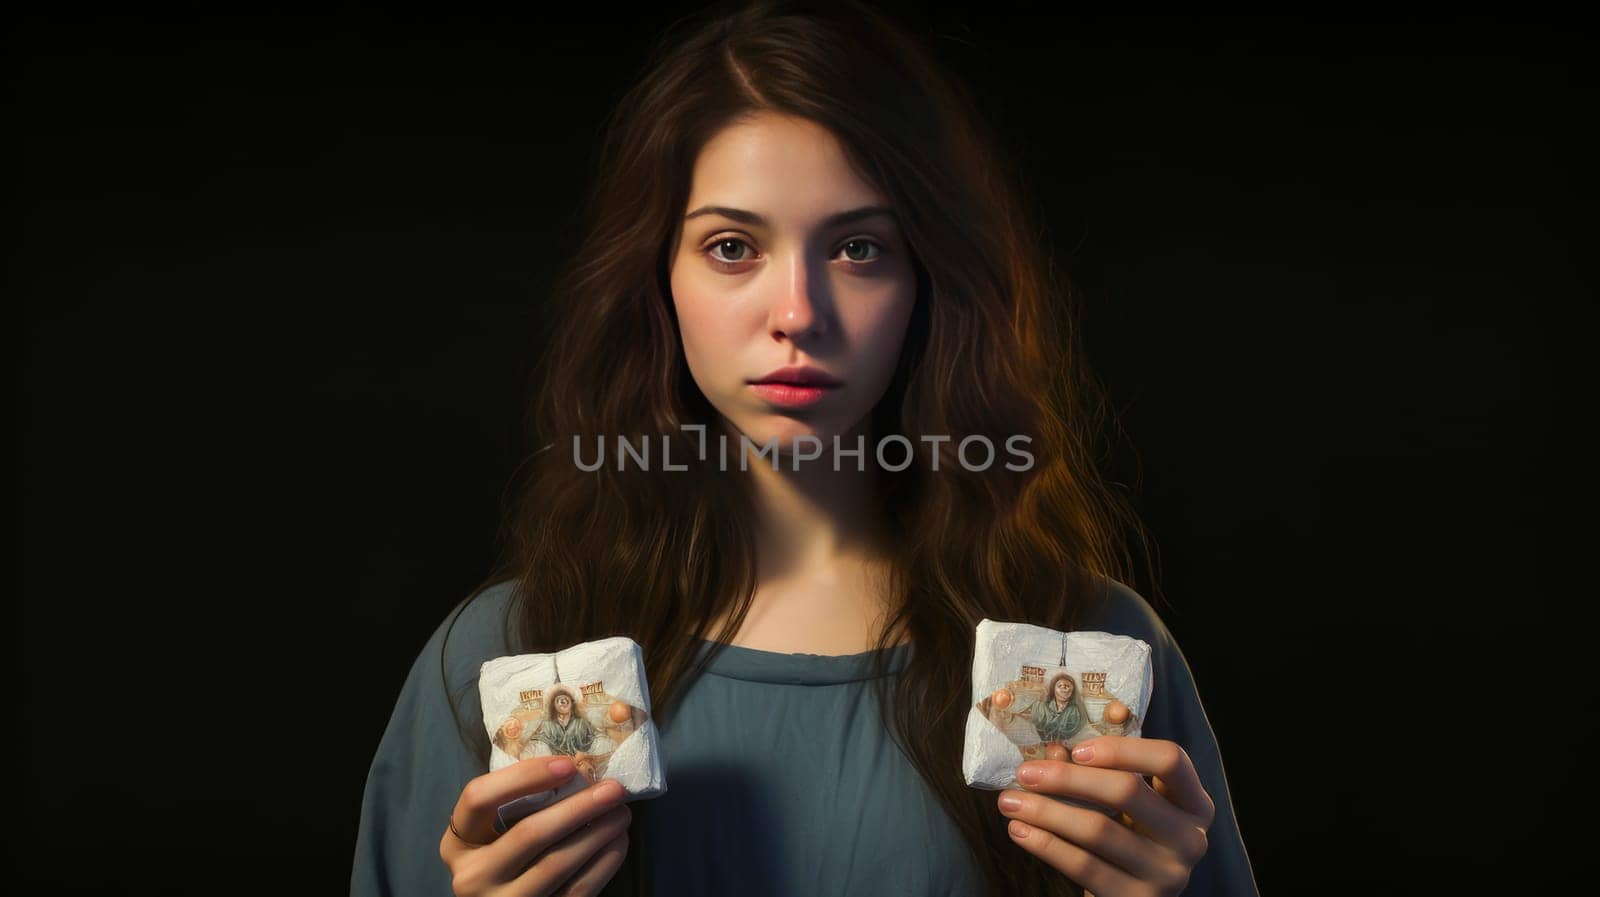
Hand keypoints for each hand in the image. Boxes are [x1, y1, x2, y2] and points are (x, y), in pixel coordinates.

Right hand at [440, 755, 631, 895]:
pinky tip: (618, 842)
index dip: (524, 776)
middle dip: (578, 806)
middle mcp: (472, 876)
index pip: (479, 798)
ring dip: (598, 833)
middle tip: (613, 789)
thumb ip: (518, 805)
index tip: (568, 764)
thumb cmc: (505, 858)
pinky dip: (604, 864)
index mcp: (457, 844)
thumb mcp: (495, 832)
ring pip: (556, 864)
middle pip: (528, 833)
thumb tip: (576, 769)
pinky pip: (576, 891)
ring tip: (622, 813)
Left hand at [997, 736, 1213, 896]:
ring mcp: (1169, 874)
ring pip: (1099, 830)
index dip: (1122, 749)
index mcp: (1195, 803)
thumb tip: (1054, 753)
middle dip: (1068, 778)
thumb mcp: (1129, 806)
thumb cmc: (1129, 836)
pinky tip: (1020, 830)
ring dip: (1046, 811)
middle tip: (1024, 772)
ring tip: (1009, 801)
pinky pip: (1084, 867)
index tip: (1077, 749)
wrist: (1132, 895)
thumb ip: (1101, 774)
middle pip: (1128, 791)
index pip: (1170, 759)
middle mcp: (1191, 838)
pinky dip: (1046, 844)